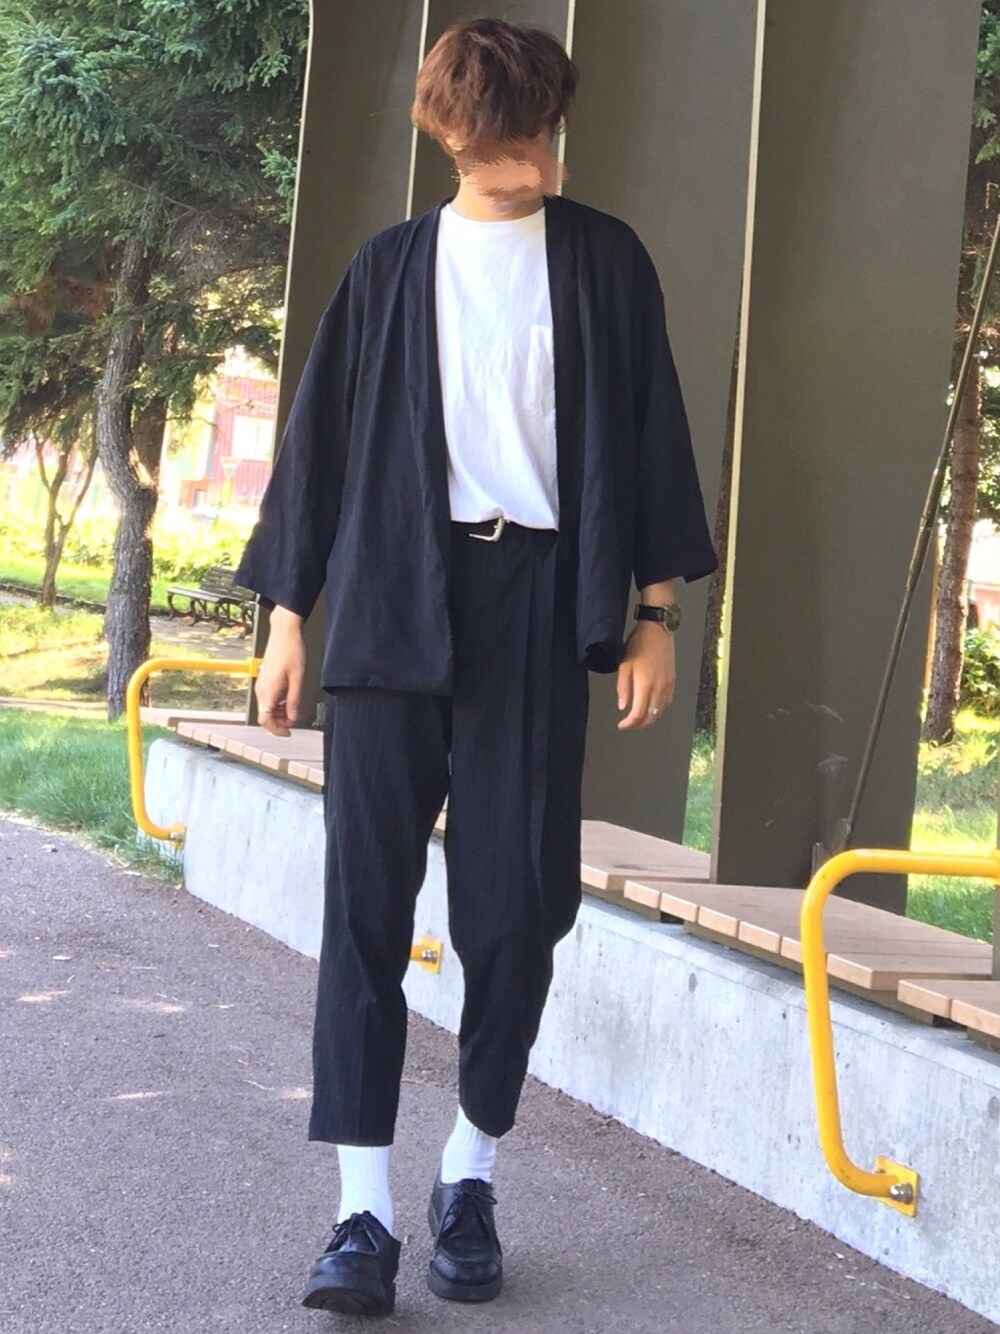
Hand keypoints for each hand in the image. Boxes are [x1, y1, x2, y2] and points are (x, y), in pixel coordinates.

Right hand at [255, 607, 305, 736]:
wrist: (284, 633)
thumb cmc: (291, 651)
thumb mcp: (298, 678)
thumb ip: (294, 700)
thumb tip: (293, 717)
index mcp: (268, 691)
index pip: (265, 720)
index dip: (276, 730)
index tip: (288, 732)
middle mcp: (261, 690)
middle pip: (265, 716)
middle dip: (280, 722)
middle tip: (294, 720)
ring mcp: (262, 685)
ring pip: (266, 708)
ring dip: (279, 714)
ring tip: (294, 710)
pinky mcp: (264, 680)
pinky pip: (268, 699)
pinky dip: (278, 705)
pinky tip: (289, 700)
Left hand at [616, 622, 675, 729]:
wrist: (657, 629)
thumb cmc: (639, 643)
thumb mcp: (624, 665)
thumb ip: (623, 688)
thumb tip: (623, 706)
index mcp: (645, 685)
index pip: (638, 714)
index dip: (629, 724)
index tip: (622, 725)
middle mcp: (659, 687)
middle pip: (651, 716)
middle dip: (639, 725)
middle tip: (629, 725)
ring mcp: (668, 684)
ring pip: (660, 711)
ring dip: (649, 718)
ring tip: (638, 718)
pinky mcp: (672, 680)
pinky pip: (667, 701)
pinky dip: (658, 709)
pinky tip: (651, 706)